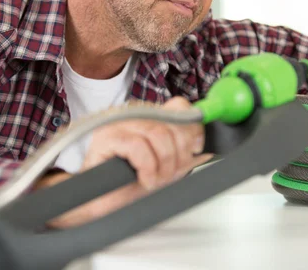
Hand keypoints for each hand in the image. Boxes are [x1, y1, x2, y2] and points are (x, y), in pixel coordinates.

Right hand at [37, 96, 211, 227]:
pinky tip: (143, 179)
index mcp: (149, 116)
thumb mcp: (166, 165)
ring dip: (163, 165)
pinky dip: (147, 168)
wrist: (100, 202)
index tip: (196, 149)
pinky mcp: (105, 137)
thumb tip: (207, 147)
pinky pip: (138, 146)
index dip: (193, 128)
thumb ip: (183, 151)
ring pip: (158, 134)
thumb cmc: (130, 183)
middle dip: (179, 154)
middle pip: (172, 123)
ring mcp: (118, 123)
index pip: (180, 106)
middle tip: (171, 174)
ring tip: (155, 179)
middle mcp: (134, 114)